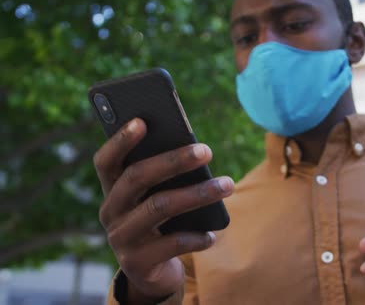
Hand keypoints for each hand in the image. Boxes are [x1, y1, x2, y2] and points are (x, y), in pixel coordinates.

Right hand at [93, 118, 233, 302]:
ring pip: (159, 207)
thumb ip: (166, 177)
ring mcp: (120, 238)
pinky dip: (196, 236)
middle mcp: (110, 212)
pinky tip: (214, 233)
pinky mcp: (136, 263)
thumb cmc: (162, 223)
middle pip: (137, 178)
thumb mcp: (159, 198)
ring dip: (197, 194)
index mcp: (112, 190)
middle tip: (206, 151)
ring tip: (227, 185)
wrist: (153, 273)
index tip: (142, 121)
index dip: (120, 141)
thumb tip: (196, 152)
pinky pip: (171, 244)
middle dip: (174, 161)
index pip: (106, 161)